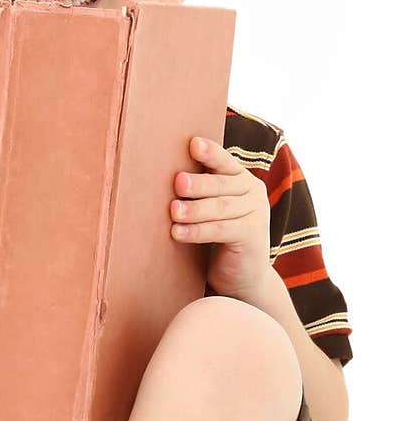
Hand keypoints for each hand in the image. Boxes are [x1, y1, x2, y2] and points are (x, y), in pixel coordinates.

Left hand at [170, 136, 270, 299]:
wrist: (243, 277)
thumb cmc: (219, 238)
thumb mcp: (212, 210)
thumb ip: (200, 193)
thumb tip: (164, 177)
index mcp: (242, 179)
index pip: (224, 162)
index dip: (210, 153)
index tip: (193, 143)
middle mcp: (253, 192)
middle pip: (222, 185)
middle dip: (198, 183)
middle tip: (178, 183)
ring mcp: (256, 213)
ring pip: (220, 208)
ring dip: (195, 209)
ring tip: (173, 211)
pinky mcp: (252, 236)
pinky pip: (222, 230)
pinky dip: (198, 232)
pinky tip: (178, 233)